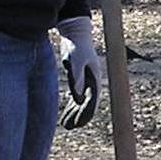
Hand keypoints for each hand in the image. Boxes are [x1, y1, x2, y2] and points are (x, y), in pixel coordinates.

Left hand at [56, 15, 100, 129]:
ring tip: (65, 124)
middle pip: (87, 104)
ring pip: (81, 101)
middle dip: (79, 117)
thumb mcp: (74, 63)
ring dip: (74, 112)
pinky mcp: (79, 76)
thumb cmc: (76, 46)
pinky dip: (72, 104)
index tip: (77, 125)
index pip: (91, 102)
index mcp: (95, 80)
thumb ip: (76, 81)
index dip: (85, 115)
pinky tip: (67, 112)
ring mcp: (86, 79)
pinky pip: (77, 94)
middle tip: (69, 127)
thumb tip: (77, 101)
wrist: (76, 32)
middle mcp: (92, 81)